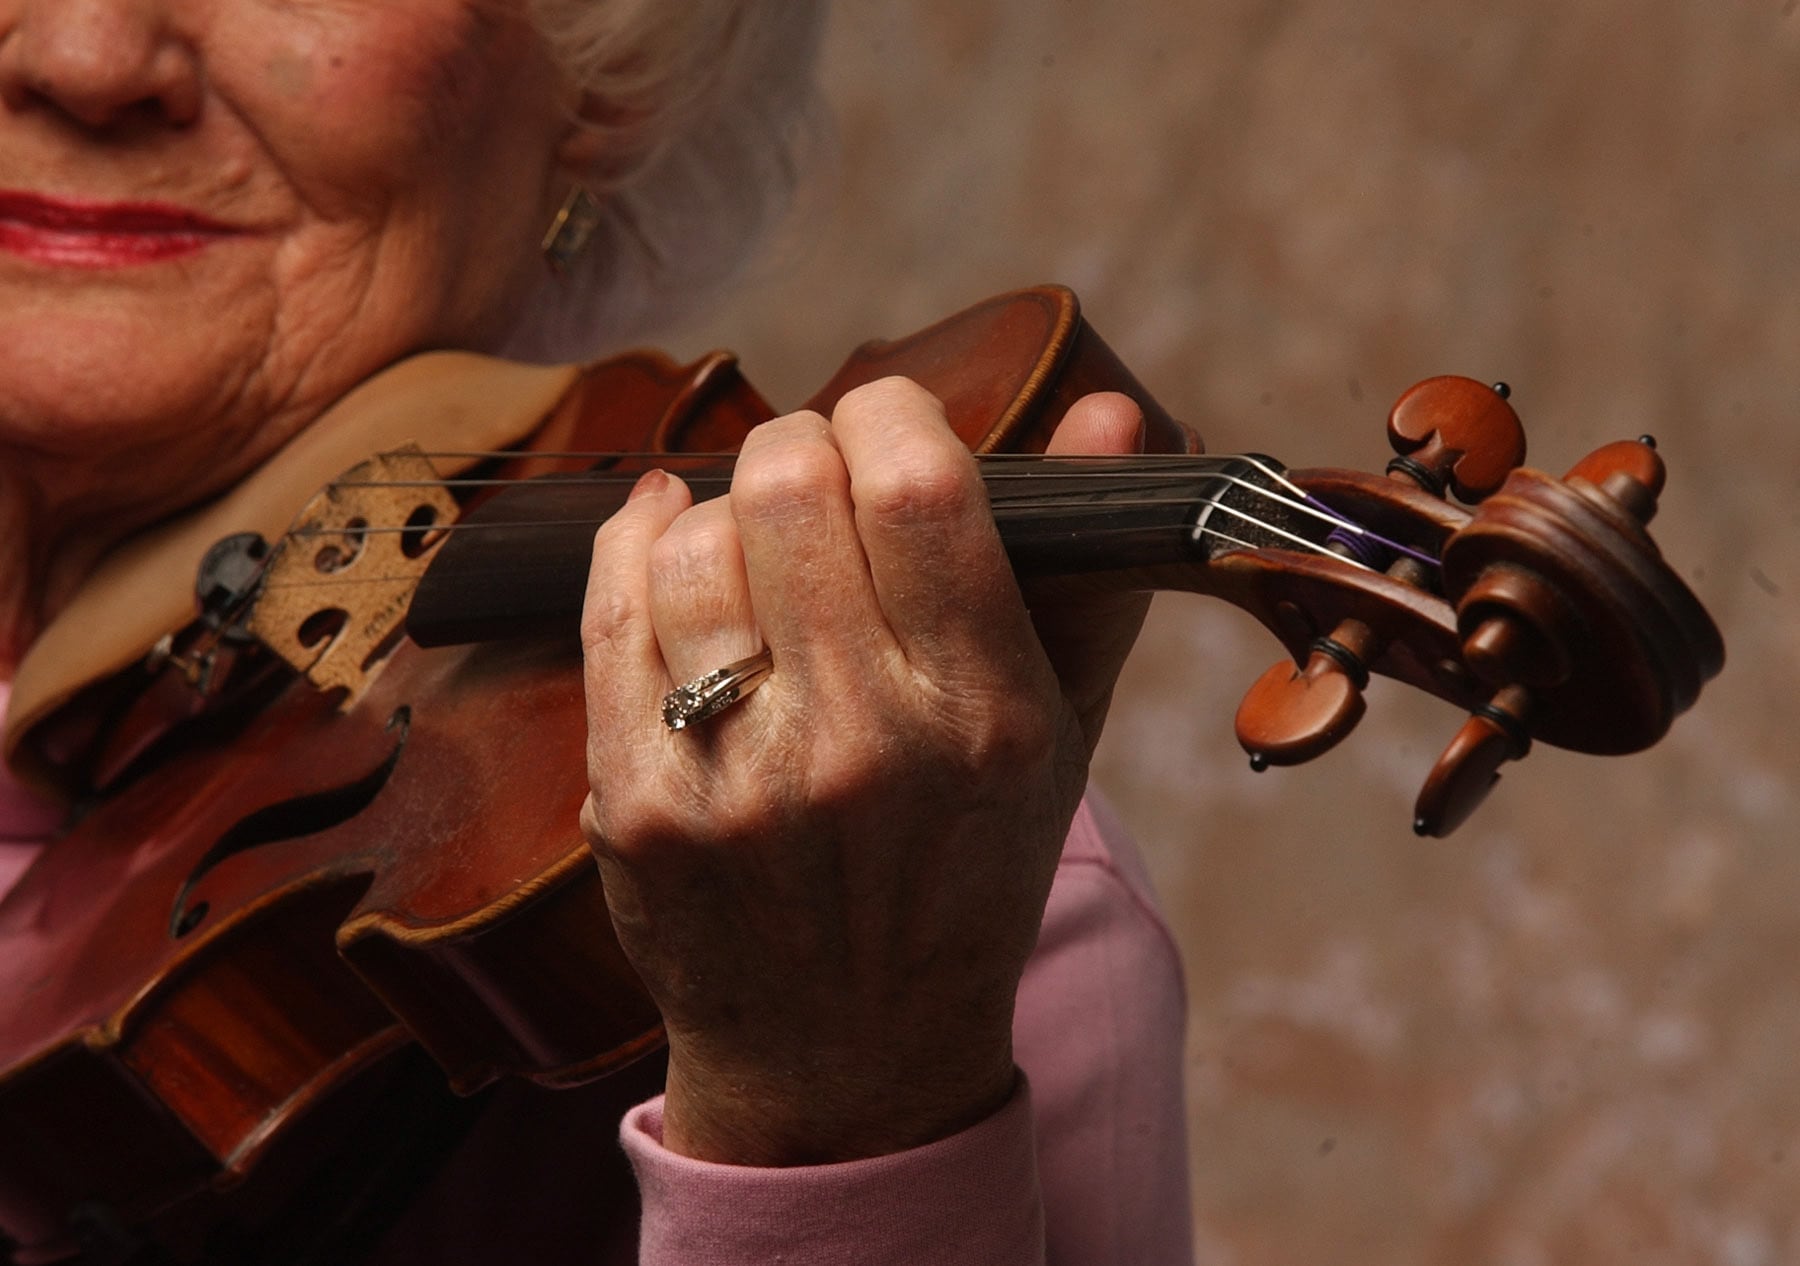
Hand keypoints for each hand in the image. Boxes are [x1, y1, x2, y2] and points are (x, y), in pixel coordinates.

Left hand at [578, 378, 1146, 1164]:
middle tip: (813, 470)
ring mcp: (738, 779)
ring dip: (720, 507)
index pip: (919, 488)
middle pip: (788, 488)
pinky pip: (611, 609)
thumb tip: (1109, 411)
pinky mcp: (641, 803)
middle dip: (799, 444)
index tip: (889, 421)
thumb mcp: (1058, 738)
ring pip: (691, 539)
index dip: (891, 413)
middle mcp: (861, 745)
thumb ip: (1084, 571)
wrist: (850, 1053)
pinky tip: (665, 534)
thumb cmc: (966, 876)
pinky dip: (635, 543)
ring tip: (751, 538)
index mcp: (984, 717)